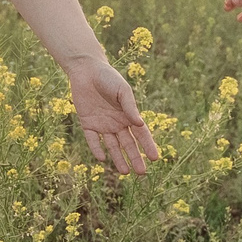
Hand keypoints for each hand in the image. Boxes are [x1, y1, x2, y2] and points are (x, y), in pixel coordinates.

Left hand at [64, 59, 162, 175]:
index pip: (141, 134)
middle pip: (128, 144)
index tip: (156, 158)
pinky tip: (102, 158)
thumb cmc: (108, 77)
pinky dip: (96, 148)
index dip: (148, 146)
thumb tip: (140, 125)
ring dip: (118, 158)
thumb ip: (130, 107)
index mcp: (128, 114)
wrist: (86, 69)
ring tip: (125, 172)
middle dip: (135, 158)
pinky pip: (92, 139)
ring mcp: (102, 124)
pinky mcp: (87, 123)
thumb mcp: (122, 90)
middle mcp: (117, 122)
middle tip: (141, 172)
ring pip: (112, 146)